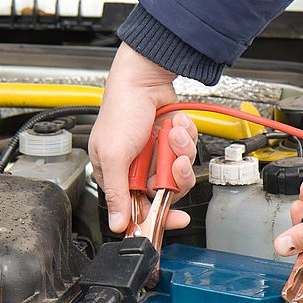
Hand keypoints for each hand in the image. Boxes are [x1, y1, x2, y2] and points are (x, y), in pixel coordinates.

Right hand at [90, 43, 197, 233]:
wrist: (144, 78)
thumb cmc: (121, 110)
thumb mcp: (114, 156)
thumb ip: (117, 193)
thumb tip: (118, 224)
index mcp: (116, 176)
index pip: (137, 208)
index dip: (157, 216)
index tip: (175, 219)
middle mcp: (137, 169)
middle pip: (165, 192)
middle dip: (174, 176)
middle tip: (173, 164)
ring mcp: (156, 156)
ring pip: (180, 173)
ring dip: (181, 152)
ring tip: (173, 135)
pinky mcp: (172, 144)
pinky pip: (188, 153)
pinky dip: (185, 138)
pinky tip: (175, 125)